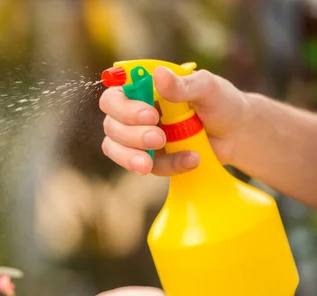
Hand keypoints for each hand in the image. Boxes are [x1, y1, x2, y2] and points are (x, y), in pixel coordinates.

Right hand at [99, 66, 253, 175]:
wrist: (238, 133)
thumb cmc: (221, 102)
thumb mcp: (207, 87)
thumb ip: (182, 84)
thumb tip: (158, 75)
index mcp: (142, 89)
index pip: (114, 97)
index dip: (123, 108)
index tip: (150, 115)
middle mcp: (134, 112)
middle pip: (111, 125)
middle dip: (131, 135)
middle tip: (159, 138)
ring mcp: (139, 138)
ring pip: (116, 148)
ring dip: (132, 156)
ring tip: (153, 161)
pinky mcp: (151, 158)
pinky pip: (145, 166)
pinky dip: (167, 166)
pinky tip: (190, 160)